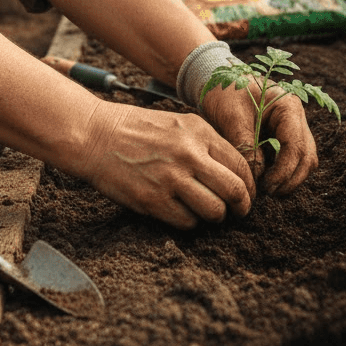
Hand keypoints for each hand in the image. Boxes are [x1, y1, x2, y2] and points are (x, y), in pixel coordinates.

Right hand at [74, 99, 255, 228]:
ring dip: (215, 217)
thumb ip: (206, 143)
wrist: (95, 135)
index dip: (250, 186)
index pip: (241, 164)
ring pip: (214, 211)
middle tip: (238, 213)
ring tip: (208, 213)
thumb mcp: (179, 123)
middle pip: (235, 191)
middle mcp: (190, 154)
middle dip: (242, 207)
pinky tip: (181, 212)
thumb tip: (234, 171)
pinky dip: (189, 222)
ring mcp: (172, 178)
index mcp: (199, 132)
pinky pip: (187, 222)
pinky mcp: (153, 200)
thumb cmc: (137, 128)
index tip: (247, 195)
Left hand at [200, 81, 317, 195]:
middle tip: (268, 194)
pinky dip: (282, 172)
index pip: (296, 145)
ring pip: (303, 160)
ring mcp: (291, 127)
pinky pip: (290, 159)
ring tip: (267, 190)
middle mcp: (295, 117)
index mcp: (288, 106)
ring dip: (289, 178)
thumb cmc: (224, 92)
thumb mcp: (232, 117)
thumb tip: (257, 178)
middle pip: (306, 156)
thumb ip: (246, 146)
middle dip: (291, 179)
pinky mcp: (282, 136)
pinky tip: (265, 182)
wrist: (216, 79)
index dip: (285, 171)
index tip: (267, 187)